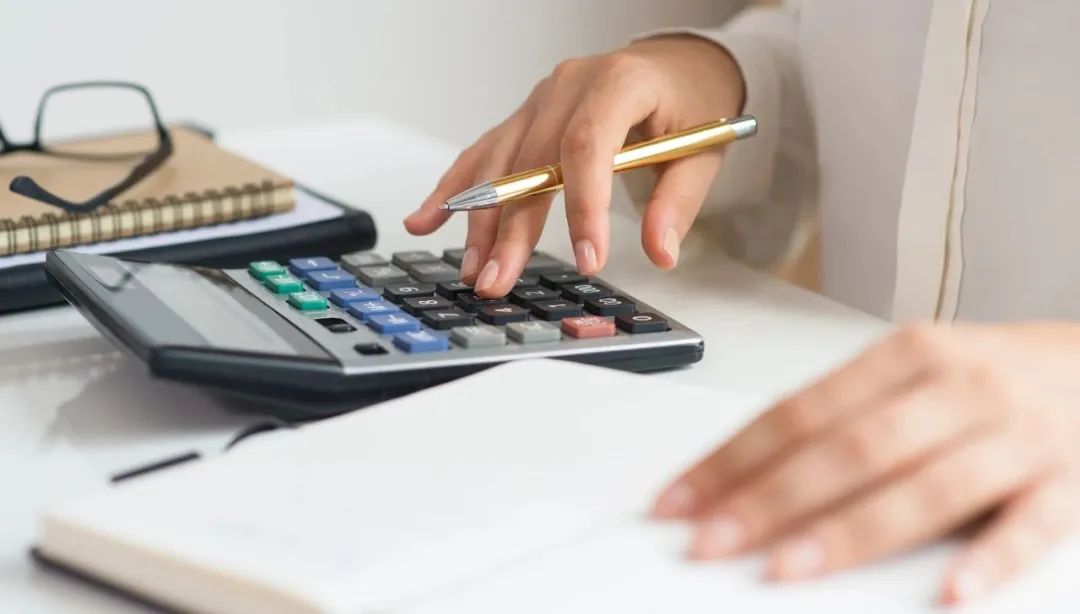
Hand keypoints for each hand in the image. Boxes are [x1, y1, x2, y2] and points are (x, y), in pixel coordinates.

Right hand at [403, 36, 743, 296]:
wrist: (674, 65)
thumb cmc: (689, 101)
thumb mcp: (702, 148)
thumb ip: (678, 201)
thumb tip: (660, 252)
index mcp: (618, 83)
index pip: (588, 145)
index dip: (583, 204)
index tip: (588, 258)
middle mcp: (568, 86)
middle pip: (531, 161)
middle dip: (513, 227)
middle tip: (499, 279)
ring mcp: (539, 101)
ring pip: (499, 162)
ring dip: (479, 220)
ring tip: (470, 269)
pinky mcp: (524, 119)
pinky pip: (484, 154)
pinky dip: (454, 189)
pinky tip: (425, 220)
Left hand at [652, 323, 1079, 604]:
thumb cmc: (988, 377)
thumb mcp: (913, 374)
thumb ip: (843, 417)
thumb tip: (747, 471)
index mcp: (905, 356)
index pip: (799, 412)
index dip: (733, 458)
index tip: (680, 499)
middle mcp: (955, 388)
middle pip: (847, 449)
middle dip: (768, 499)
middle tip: (710, 540)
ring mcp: (1015, 434)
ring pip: (922, 486)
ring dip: (847, 532)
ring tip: (786, 568)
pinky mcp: (1070, 481)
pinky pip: (1030, 525)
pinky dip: (990, 559)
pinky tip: (949, 593)